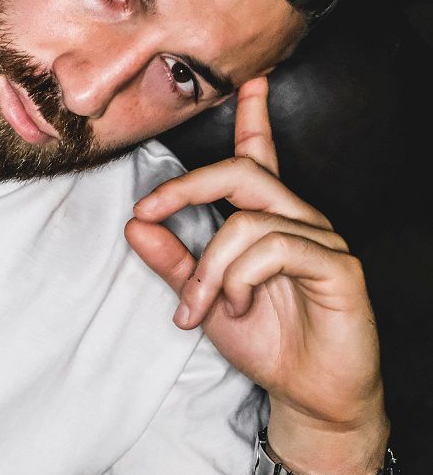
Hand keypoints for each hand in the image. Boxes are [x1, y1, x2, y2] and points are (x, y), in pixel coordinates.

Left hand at [125, 76, 387, 474]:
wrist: (308, 394)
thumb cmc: (265, 341)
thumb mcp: (202, 299)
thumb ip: (171, 262)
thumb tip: (134, 225)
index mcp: (268, 220)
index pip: (260, 156)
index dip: (253, 116)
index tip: (246, 81)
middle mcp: (298, 220)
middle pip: (243, 172)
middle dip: (185, 188)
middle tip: (147, 213)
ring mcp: (323, 241)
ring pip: (248, 222)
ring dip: (210, 268)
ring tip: (205, 307)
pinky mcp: (339, 268)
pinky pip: (277, 249)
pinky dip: (241, 279)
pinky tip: (240, 306)